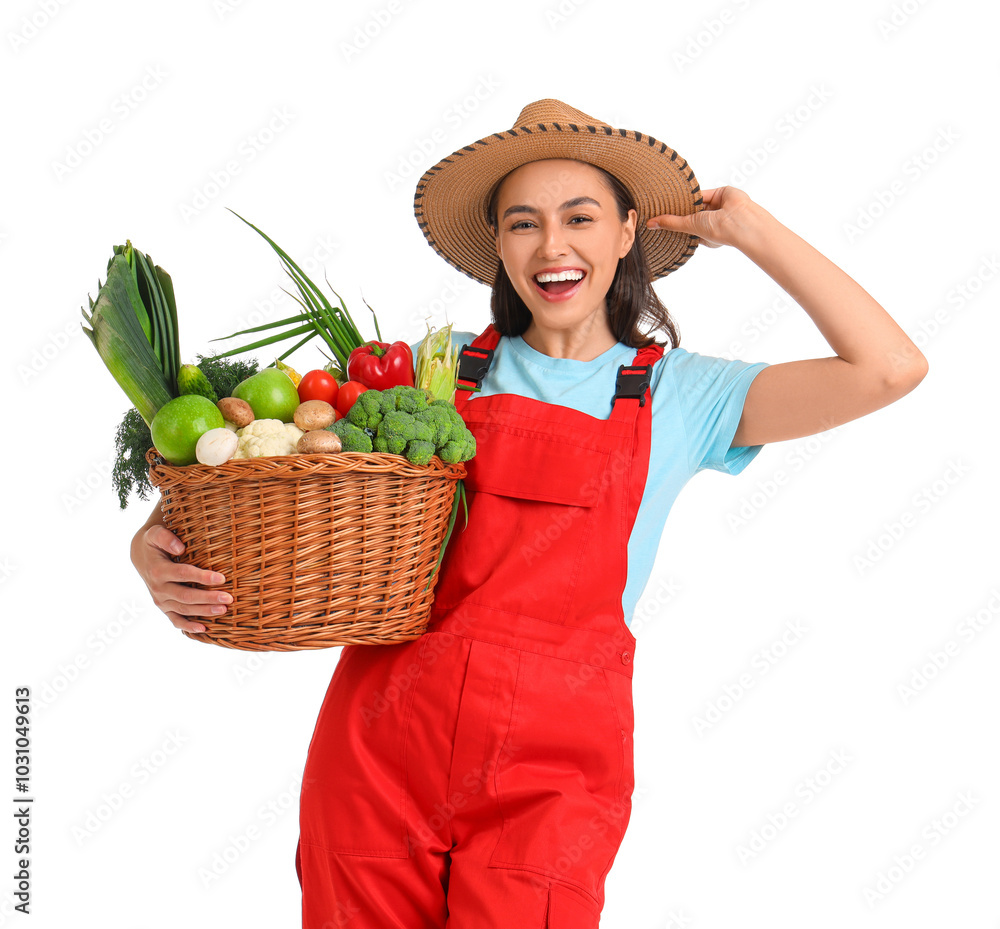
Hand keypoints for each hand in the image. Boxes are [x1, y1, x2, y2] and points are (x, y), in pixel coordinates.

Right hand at [130, 524, 230, 634]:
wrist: (141, 555)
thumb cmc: (154, 542)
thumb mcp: (155, 533)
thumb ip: (166, 538)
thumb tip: (180, 549)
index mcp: (158, 570)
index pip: (183, 574)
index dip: (202, 577)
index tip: (222, 578)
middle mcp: (158, 588)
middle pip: (186, 596)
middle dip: (208, 598)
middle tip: (228, 598)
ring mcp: (161, 600)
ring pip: (184, 609)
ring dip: (204, 611)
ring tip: (224, 610)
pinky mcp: (164, 607)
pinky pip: (175, 620)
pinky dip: (189, 626)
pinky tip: (204, 629)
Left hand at [646, 185, 762, 248]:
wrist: (741, 220)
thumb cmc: (720, 231)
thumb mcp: (690, 226)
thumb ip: (671, 223)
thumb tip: (650, 224)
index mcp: (706, 235)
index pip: (687, 228)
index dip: (675, 224)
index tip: (658, 221)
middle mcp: (711, 221)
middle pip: (690, 213)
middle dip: (678, 211)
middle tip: (658, 207)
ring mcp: (716, 207)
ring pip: (696, 202)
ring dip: (684, 201)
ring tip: (666, 199)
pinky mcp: (720, 194)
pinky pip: (702, 192)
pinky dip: (691, 192)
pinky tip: (678, 190)